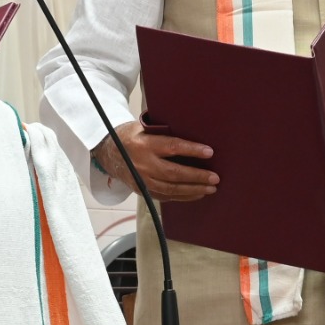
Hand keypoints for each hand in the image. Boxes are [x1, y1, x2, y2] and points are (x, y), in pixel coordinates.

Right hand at [92, 121, 216, 201]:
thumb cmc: (132, 136)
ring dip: (193, 190)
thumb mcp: (143, 128)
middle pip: (174, 173)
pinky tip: (196, 194)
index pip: (172, 147)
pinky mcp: (142, 191)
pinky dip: (183, 196)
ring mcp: (142, 180)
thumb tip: (191, 133)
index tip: (209, 152)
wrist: (109, 154)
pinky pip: (165, 196)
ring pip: (171, 189)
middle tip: (215, 178)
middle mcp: (142, 164)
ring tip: (210, 188)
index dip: (192, 150)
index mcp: (143, 144)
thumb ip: (163, 132)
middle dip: (197, 176)